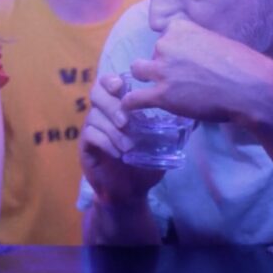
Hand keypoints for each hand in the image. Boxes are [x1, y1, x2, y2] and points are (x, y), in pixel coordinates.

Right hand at [80, 74, 164, 207]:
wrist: (130, 191)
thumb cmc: (144, 164)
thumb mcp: (158, 144)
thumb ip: (166, 129)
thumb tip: (187, 118)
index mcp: (118, 107)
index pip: (107, 83)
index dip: (111, 80)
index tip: (120, 87)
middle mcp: (102, 114)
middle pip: (96, 93)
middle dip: (111, 105)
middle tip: (126, 122)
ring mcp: (91, 129)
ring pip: (94, 116)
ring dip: (113, 130)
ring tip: (128, 146)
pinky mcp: (85, 146)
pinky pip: (91, 135)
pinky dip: (106, 142)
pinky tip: (118, 153)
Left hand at [124, 17, 272, 125]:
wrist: (250, 87)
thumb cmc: (244, 65)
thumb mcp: (217, 41)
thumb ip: (199, 44)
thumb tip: (196, 56)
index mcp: (181, 27)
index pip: (165, 34)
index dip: (174, 48)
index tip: (182, 59)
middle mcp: (166, 45)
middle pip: (153, 53)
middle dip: (162, 63)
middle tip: (179, 78)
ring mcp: (162, 70)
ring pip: (138, 70)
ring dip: (146, 78)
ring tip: (154, 88)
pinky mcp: (161, 95)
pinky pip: (135, 98)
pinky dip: (130, 103)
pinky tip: (128, 108)